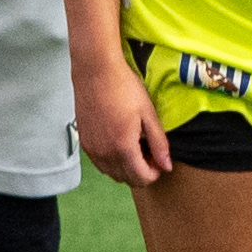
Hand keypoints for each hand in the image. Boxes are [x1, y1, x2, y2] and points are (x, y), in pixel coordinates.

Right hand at [78, 48, 173, 189]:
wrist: (95, 71)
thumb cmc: (124, 88)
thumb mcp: (148, 114)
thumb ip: (158, 143)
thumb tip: (167, 166)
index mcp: (123, 148)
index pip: (141, 178)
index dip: (155, 173)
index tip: (159, 159)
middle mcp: (104, 154)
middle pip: (126, 179)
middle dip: (142, 171)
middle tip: (150, 152)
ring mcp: (92, 149)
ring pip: (112, 174)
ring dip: (126, 168)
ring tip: (135, 147)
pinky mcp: (84, 142)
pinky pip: (100, 164)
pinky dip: (112, 161)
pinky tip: (120, 143)